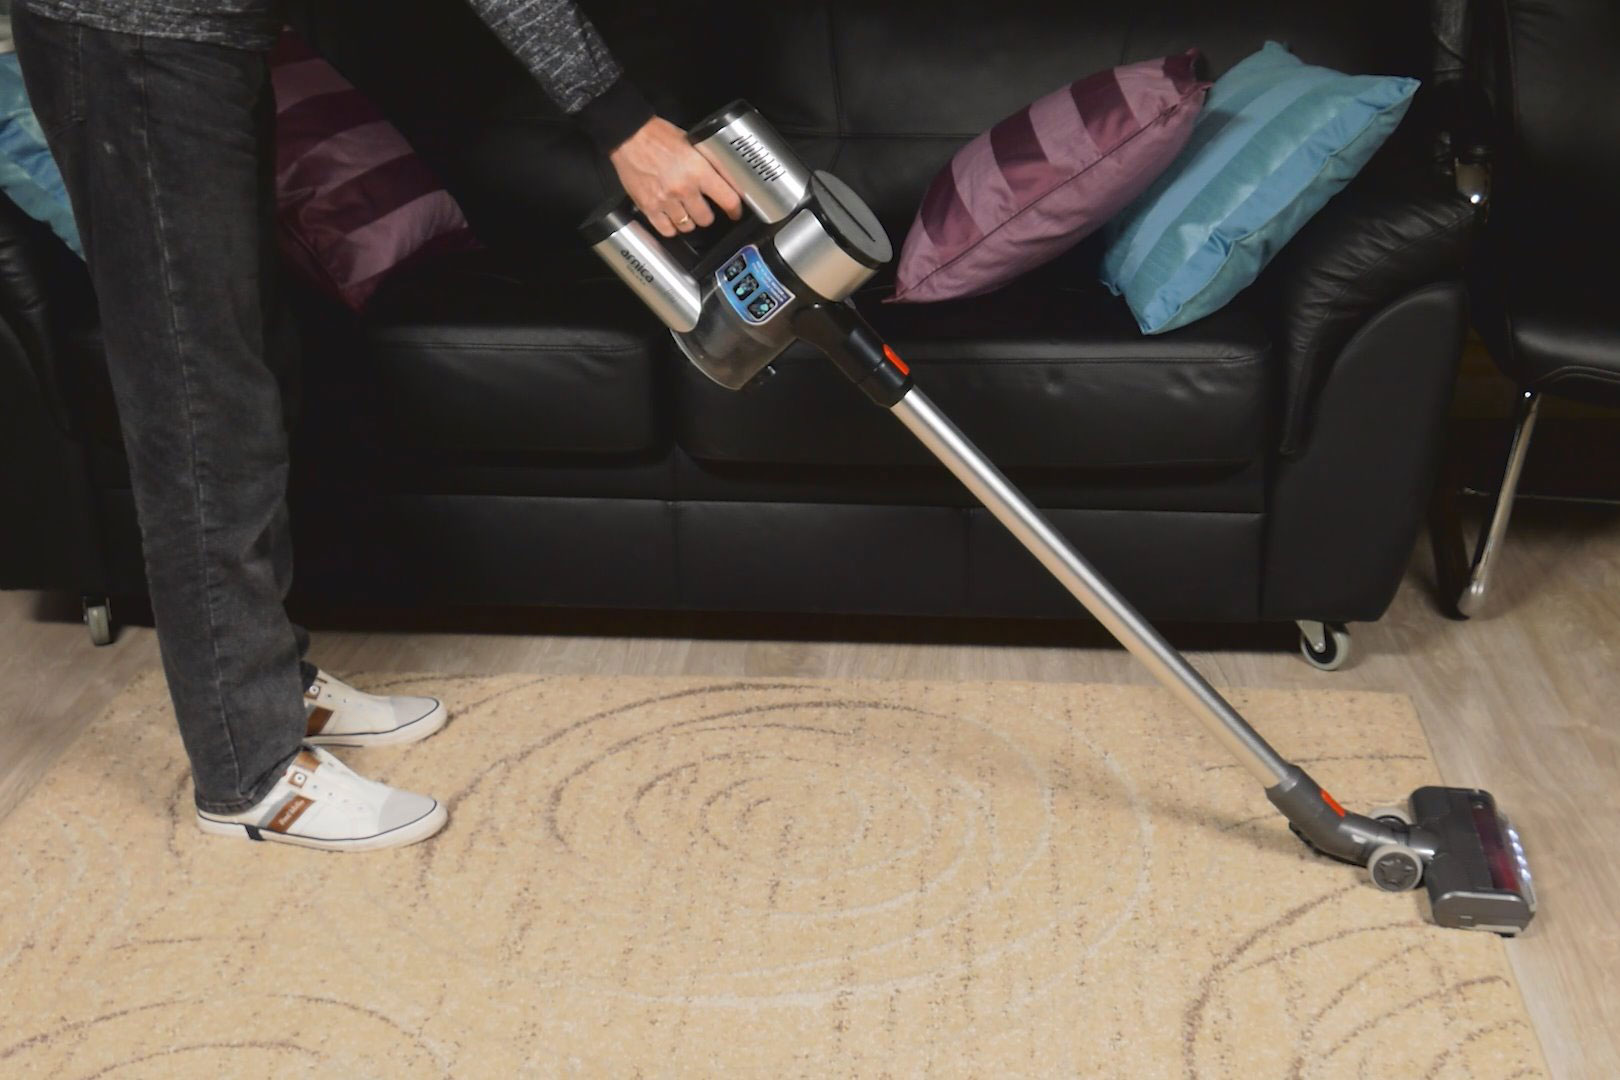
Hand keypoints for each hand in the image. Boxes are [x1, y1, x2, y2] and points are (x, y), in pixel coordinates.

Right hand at [610, 117, 744, 237]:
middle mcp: (683, 188)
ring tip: (685, 211)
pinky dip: (671, 227)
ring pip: (687, 227)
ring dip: (689, 221)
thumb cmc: (659, 136)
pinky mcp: (648, 207)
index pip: (728, 200)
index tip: (735, 212)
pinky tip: (671, 218)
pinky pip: (666, 230)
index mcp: (698, 171)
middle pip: (706, 219)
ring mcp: (665, 200)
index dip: (735, 210)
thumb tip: (731, 180)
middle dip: (706, 214)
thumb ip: (711, 164)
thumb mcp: (694, 143)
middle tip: (703, 208)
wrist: (629, 136)